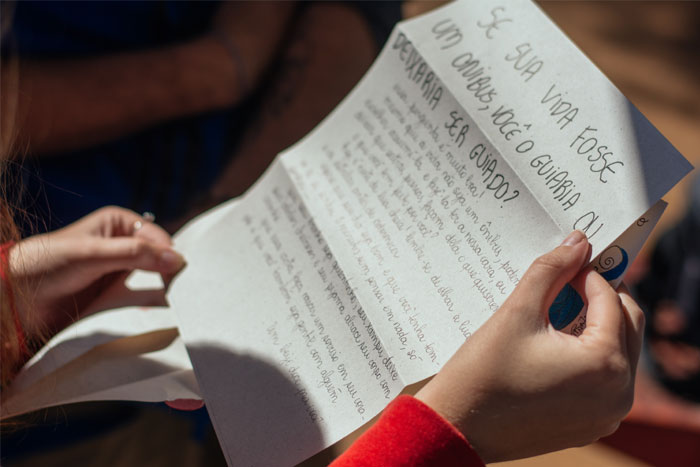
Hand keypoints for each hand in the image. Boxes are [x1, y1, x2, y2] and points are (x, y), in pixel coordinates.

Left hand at [9, 206, 184, 338]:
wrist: (16, 298)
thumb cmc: (48, 264)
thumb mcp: (94, 254)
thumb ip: (136, 254)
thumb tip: (177, 259)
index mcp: (119, 223)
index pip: (160, 238)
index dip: (171, 256)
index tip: (181, 277)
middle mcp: (122, 244)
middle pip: (159, 258)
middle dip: (169, 274)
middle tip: (183, 292)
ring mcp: (118, 270)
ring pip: (152, 280)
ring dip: (160, 292)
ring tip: (173, 305)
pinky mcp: (113, 294)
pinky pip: (139, 298)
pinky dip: (148, 305)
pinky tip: (154, 313)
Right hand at [416, 230, 643, 462]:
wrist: (457, 426)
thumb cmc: (482, 373)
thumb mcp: (517, 313)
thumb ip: (550, 271)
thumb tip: (577, 243)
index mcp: (604, 364)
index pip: (610, 300)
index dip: (588, 273)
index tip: (567, 260)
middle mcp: (617, 393)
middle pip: (627, 324)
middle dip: (601, 297)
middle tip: (570, 279)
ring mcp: (606, 414)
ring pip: (618, 352)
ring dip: (596, 325)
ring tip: (559, 309)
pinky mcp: (590, 425)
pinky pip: (604, 380)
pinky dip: (588, 355)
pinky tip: (556, 342)